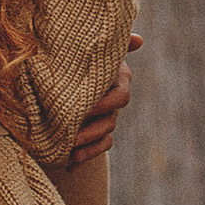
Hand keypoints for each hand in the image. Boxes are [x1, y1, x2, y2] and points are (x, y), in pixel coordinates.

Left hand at [67, 37, 139, 163]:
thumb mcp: (87, 48)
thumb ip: (109, 45)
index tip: (85, 107)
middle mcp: (114, 99)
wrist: (64, 71)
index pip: (120, 96)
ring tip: (69, 152)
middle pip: (111, 120)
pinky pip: (98, 148)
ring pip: (106, 137)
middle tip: (71, 136)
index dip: (104, 104)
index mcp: (117, 79)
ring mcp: (107, 117)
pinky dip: (83, 158)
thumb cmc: (78, 53)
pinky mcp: (98, 132)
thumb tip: (139, 40)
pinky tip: (69, 165)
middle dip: (92, 130)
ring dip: (88, 147)